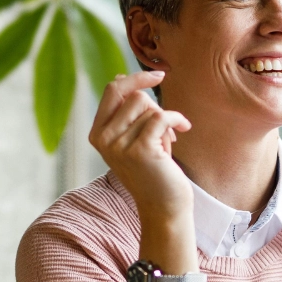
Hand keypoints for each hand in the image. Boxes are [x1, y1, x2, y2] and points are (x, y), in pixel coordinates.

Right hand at [90, 72, 196, 271]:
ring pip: (150, 107)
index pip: (112, 90)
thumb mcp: (132, 138)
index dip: (136, 78)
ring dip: (165, 121)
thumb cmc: (153, 169)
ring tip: (166, 142)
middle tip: (164, 131)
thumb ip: (125, 111)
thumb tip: (119, 77)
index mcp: (97, 134)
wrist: (164, 206)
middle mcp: (104, 139)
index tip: (159, 75)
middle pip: (135, 97)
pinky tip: (183, 130)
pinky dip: (177, 120)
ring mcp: (119, 146)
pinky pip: (162, 117)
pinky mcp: (140, 150)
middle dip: (156, 108)